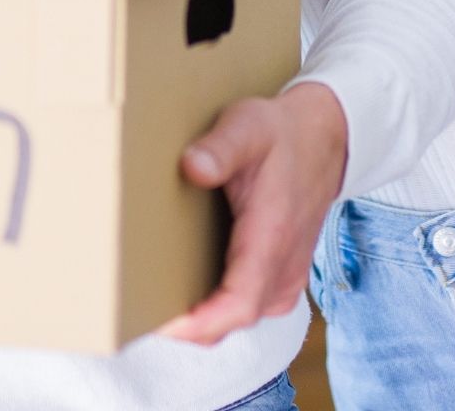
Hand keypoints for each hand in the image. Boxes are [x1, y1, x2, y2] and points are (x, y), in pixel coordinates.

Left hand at [160, 83, 348, 346]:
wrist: (322, 140)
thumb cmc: (278, 134)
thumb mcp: (247, 126)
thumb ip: (220, 147)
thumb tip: (192, 167)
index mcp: (272, 237)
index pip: (240, 303)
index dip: (201, 323)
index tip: (161, 325)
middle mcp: (282, 267)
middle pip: (233, 320)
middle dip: (187, 328)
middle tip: (132, 316)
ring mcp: (284, 276)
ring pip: (240, 318)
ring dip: (200, 322)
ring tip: (147, 307)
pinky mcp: (280, 275)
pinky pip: (246, 307)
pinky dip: (215, 310)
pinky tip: (180, 294)